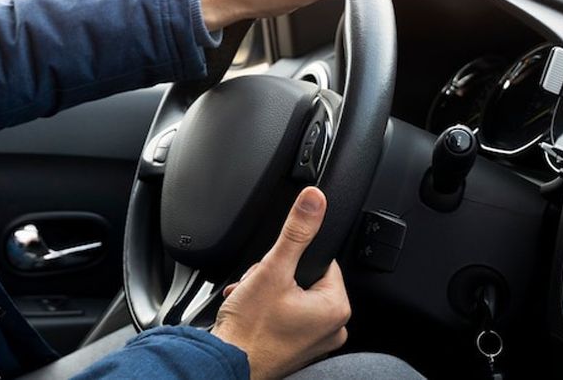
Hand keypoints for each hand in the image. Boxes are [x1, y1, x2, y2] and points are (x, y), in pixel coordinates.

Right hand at [211, 187, 351, 379]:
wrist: (226, 363)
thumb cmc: (249, 329)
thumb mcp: (272, 269)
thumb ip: (296, 231)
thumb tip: (314, 200)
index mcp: (336, 308)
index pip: (321, 260)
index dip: (292, 257)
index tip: (273, 268)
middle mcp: (333, 329)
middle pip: (305, 279)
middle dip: (276, 276)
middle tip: (258, 286)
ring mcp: (315, 342)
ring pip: (294, 297)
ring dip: (269, 291)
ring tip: (251, 300)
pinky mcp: (298, 350)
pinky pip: (288, 318)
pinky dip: (268, 311)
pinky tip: (251, 313)